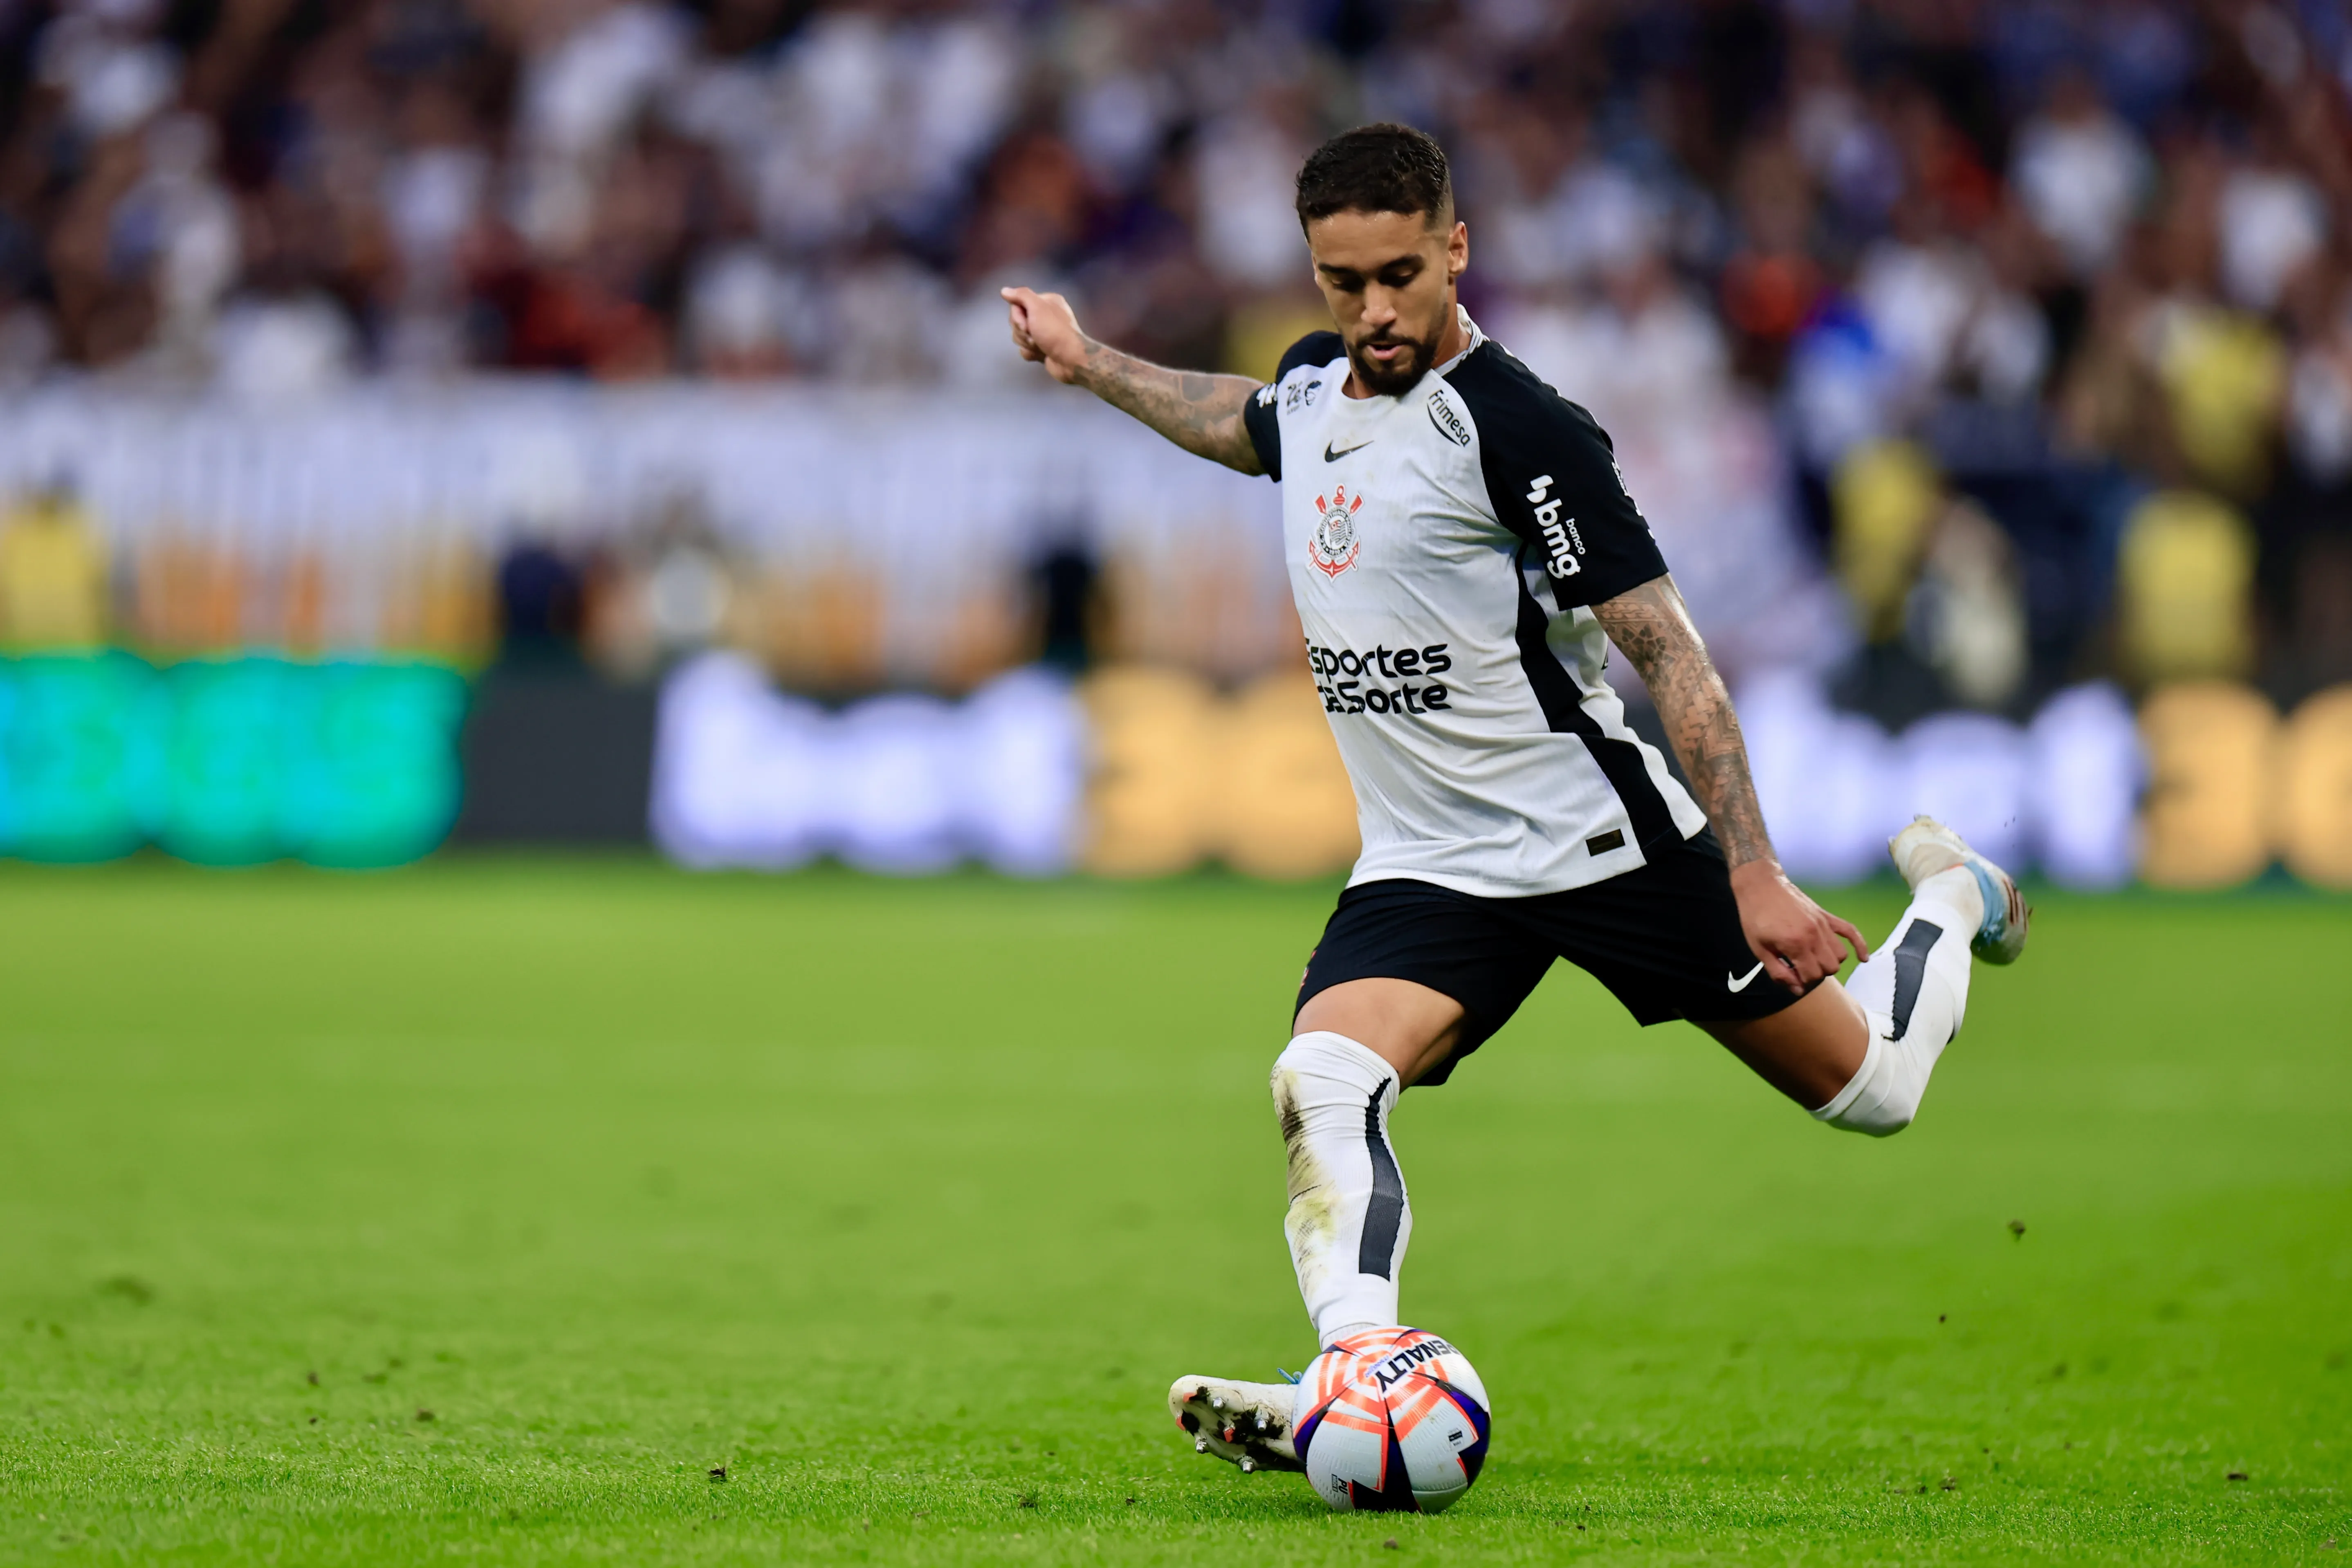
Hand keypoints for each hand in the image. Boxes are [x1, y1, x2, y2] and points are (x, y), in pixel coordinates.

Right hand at [1002, 286, 1086, 383]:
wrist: (1070, 360)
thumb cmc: (1055, 331)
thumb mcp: (1037, 307)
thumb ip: (1021, 295)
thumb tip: (1004, 291)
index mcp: (1047, 301)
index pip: (1018, 303)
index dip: (1017, 315)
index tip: (1027, 323)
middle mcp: (1045, 315)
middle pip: (1017, 320)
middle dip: (1022, 331)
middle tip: (1034, 336)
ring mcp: (1043, 333)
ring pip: (1019, 336)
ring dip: (1026, 343)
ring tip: (1039, 346)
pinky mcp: (1042, 348)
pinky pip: (1025, 349)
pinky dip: (1031, 353)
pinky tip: (1041, 355)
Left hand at [1728, 859, 1869, 994]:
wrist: (1760, 886)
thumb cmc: (1754, 919)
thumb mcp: (1759, 950)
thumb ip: (1778, 972)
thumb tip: (1797, 990)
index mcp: (1796, 945)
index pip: (1812, 976)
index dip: (1802, 982)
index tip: (1791, 976)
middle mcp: (1814, 935)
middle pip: (1830, 968)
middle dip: (1816, 974)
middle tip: (1799, 968)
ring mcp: (1823, 925)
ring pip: (1840, 955)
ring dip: (1829, 962)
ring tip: (1812, 959)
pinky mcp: (1826, 916)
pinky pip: (1850, 931)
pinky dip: (1859, 946)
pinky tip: (1863, 958)